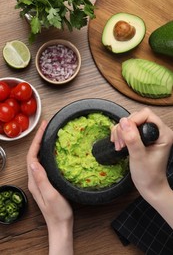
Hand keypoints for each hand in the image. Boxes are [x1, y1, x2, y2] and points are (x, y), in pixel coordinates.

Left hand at [27, 121, 72, 254]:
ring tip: (48, 134)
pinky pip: (44, 163)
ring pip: (38, 158)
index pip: (32, 156)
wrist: (61, 225)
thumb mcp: (50, 195)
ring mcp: (40, 181)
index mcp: (35, 181)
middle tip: (46, 127)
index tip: (44, 129)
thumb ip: (42, 179)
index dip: (37, 141)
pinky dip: (46, 153)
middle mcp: (35, 179)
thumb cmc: (58, 212)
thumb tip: (34, 163)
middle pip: (33, 154)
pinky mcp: (46, 182)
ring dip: (41, 144)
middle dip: (38, 139)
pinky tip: (52, 150)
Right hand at [111, 108, 172, 199]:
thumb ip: (132, 138)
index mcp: (163, 134)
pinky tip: (119, 144)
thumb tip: (124, 122)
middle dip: (124, 128)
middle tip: (121, 143)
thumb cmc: (148, 175)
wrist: (149, 186)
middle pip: (136, 117)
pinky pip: (128, 129)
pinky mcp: (141, 137)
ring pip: (130, 122)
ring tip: (119, 146)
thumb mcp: (138, 157)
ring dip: (120, 132)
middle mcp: (157, 131)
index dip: (132, 121)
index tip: (125, 134)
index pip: (146, 115)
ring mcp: (149, 134)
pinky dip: (120, 135)